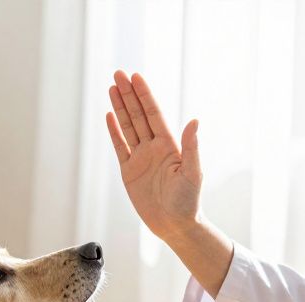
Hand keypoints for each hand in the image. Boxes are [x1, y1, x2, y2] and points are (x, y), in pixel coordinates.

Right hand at [105, 71, 201, 241]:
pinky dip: (114, 131)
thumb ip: (191, 147)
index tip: (136, 77)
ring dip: (120, 107)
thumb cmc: (188, 201)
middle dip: (128, 94)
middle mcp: (154, 148)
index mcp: (169, 145)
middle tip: (118, 73)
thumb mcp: (192, 173)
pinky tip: (109, 116)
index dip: (144, 95)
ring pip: (127, 127)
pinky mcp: (129, 171)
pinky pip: (120, 146)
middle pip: (138, 115)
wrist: (175, 225)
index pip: (153, 114)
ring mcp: (141, 158)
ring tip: (112, 88)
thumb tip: (194, 121)